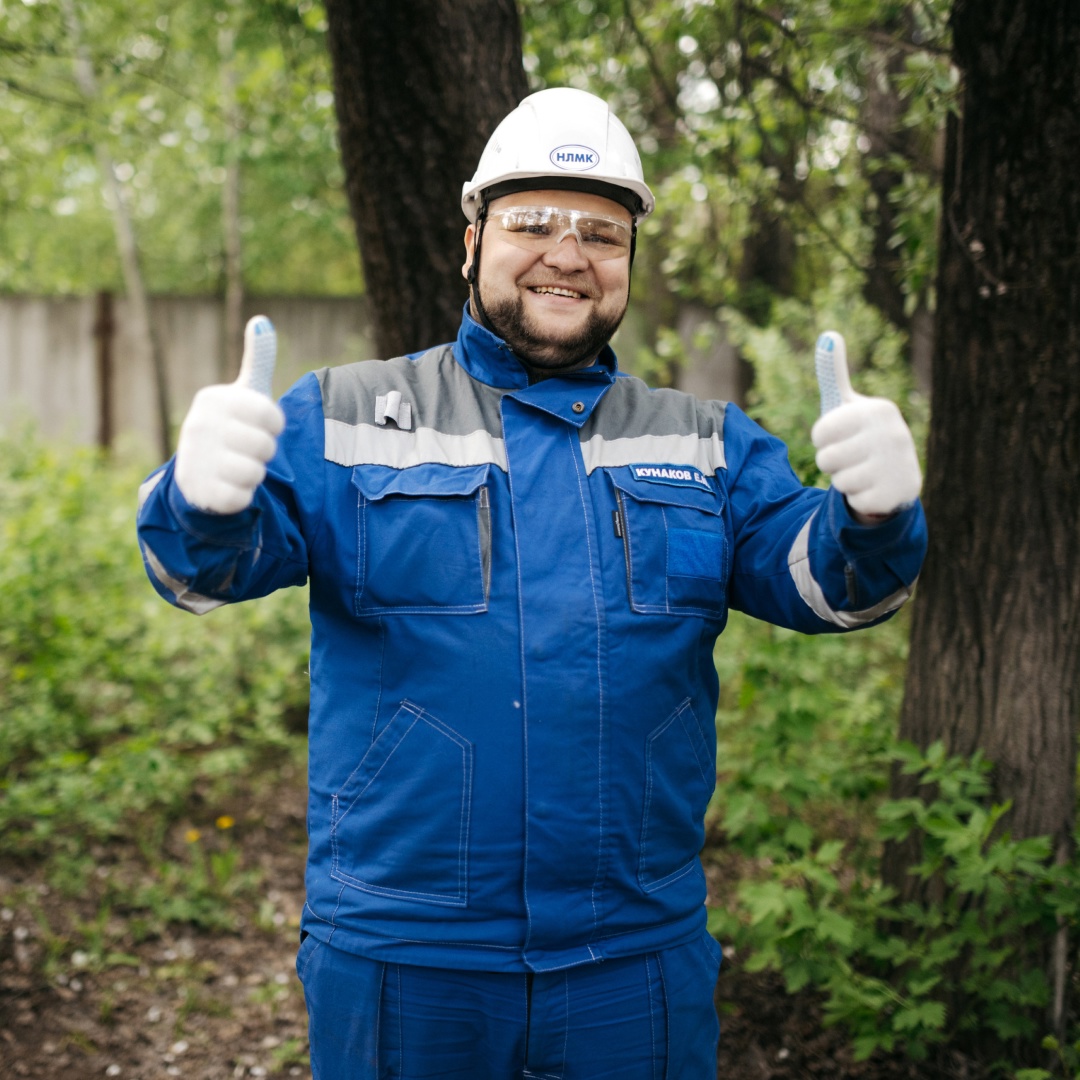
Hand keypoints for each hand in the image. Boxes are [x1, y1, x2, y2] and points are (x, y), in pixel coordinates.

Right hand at [174, 316, 284, 514]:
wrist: (197, 474)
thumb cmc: (231, 428)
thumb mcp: (244, 394)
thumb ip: (257, 361)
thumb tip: (262, 321)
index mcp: (213, 399)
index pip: (272, 416)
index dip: (273, 427)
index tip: (258, 426)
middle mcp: (198, 426)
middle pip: (266, 446)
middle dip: (263, 452)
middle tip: (245, 449)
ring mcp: (196, 459)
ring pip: (255, 473)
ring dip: (254, 474)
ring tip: (236, 467)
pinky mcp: (200, 491)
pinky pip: (242, 497)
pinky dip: (242, 496)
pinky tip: (227, 486)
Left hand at [810, 332, 920, 518]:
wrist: (894, 476)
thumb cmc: (860, 436)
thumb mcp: (846, 405)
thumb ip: (833, 373)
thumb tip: (828, 334)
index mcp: (879, 409)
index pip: (820, 433)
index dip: (823, 440)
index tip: (841, 436)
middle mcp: (894, 434)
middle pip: (826, 459)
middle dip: (831, 463)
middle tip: (852, 458)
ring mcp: (898, 465)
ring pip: (838, 482)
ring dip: (844, 481)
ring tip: (862, 472)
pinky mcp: (897, 494)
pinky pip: (854, 501)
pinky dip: (858, 499)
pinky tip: (873, 489)